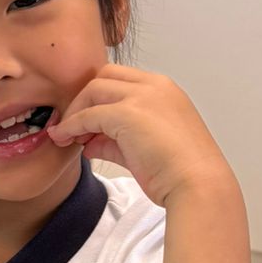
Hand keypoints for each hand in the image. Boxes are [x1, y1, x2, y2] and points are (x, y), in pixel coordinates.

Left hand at [47, 67, 234, 208]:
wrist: (198, 186)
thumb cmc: (179, 174)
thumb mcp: (143, 150)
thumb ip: (115, 141)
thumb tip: (88, 143)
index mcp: (164, 90)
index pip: (121, 80)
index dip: (99, 97)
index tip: (86, 120)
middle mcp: (154, 86)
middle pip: (104, 77)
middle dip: (83, 99)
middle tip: (72, 125)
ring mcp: (142, 96)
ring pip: (93, 89)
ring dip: (75, 111)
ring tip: (65, 135)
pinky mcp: (128, 113)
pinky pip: (89, 114)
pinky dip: (72, 125)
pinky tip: (63, 139)